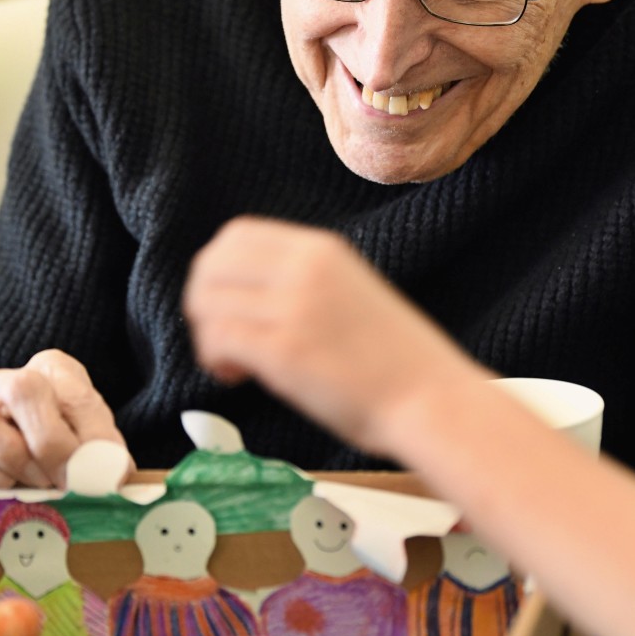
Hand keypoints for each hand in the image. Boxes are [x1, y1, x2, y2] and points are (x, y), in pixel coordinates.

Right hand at [0, 349, 130, 488]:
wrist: (50, 474)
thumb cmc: (80, 453)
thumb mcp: (103, 449)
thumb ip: (106, 455)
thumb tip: (107, 475)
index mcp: (54, 370)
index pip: (69, 390)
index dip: (84, 437)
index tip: (92, 471)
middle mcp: (9, 382)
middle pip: (18, 388)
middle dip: (47, 445)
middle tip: (63, 479)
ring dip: (8, 455)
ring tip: (36, 482)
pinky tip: (5, 486)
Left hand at [183, 217, 493, 454]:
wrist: (432, 400)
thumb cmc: (396, 362)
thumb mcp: (350, 293)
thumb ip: (303, 283)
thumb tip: (244, 296)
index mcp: (321, 250)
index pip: (236, 235)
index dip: (217, 270)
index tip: (228, 304)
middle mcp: (304, 268)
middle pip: (212, 264)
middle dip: (202, 302)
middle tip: (222, 337)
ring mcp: (293, 307)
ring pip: (207, 302)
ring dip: (207, 335)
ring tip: (235, 364)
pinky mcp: (285, 349)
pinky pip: (219, 337)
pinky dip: (214, 358)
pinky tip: (238, 376)